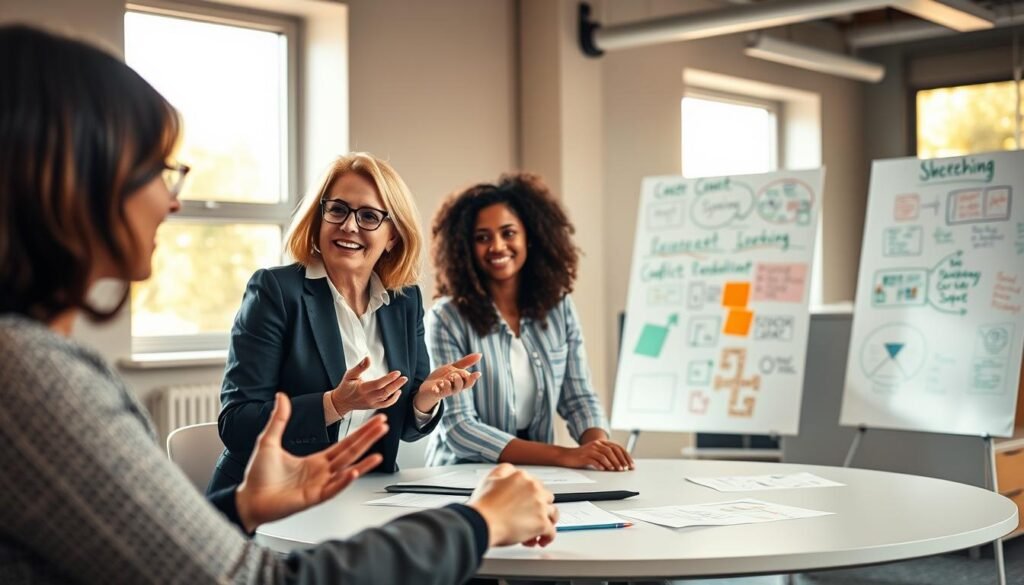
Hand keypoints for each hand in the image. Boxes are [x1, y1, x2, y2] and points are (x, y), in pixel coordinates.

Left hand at [236, 393, 388, 532]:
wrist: (248, 498)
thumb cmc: (258, 475)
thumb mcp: (269, 440)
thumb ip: (279, 419)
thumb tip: (281, 396)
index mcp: (316, 460)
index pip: (344, 444)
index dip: (360, 433)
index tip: (374, 421)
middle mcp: (321, 472)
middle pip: (350, 453)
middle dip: (367, 439)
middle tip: (383, 426)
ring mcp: (319, 485)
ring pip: (346, 470)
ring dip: (363, 462)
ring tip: (378, 452)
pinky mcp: (313, 498)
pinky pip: (333, 488)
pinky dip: (344, 481)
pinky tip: (354, 472)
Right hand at [330, 356, 406, 415]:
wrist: (342, 402)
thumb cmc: (345, 387)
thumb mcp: (350, 375)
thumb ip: (360, 367)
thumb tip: (368, 358)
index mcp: (362, 389)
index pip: (378, 384)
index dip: (389, 378)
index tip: (397, 373)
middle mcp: (368, 397)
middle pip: (385, 391)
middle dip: (396, 384)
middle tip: (404, 378)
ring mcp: (372, 403)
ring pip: (387, 398)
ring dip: (396, 390)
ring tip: (402, 381)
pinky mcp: (373, 406)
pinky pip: (386, 404)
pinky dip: (393, 399)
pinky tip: (398, 392)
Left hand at [413, 353, 482, 412]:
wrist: (428, 386)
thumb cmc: (443, 377)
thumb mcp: (454, 367)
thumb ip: (466, 362)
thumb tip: (481, 355)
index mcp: (460, 382)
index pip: (469, 382)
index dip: (473, 378)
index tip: (477, 373)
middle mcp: (454, 388)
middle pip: (462, 384)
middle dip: (459, 377)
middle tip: (453, 374)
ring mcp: (446, 391)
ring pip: (453, 389)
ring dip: (451, 382)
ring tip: (446, 379)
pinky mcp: (437, 393)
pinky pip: (441, 392)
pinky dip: (441, 387)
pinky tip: (439, 383)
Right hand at [468, 464, 557, 547]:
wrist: (482, 522)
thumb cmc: (483, 506)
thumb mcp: (490, 478)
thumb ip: (503, 472)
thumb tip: (511, 472)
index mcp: (521, 477)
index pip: (534, 484)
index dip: (530, 495)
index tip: (526, 503)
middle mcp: (533, 489)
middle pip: (547, 497)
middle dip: (540, 507)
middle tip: (530, 517)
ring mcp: (539, 506)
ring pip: (553, 513)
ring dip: (547, 521)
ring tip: (539, 529)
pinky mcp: (541, 523)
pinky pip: (552, 532)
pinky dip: (547, 537)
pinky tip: (540, 541)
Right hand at [558, 432, 633, 470]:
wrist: (567, 456)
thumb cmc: (582, 457)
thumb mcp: (596, 454)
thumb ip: (607, 456)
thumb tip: (621, 464)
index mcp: (601, 442)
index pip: (617, 448)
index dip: (625, 456)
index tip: (631, 465)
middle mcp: (597, 444)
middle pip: (612, 450)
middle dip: (621, 460)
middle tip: (625, 468)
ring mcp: (590, 449)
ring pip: (605, 454)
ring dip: (613, 462)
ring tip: (618, 470)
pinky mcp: (584, 455)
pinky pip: (595, 459)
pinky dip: (602, 464)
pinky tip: (605, 469)